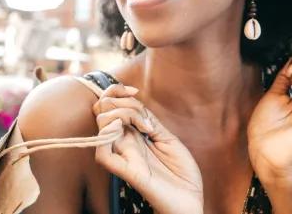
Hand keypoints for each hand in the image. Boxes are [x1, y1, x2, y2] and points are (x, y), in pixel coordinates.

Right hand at [93, 84, 203, 213]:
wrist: (190, 200)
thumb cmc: (180, 173)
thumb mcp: (168, 139)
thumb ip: (150, 121)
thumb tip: (135, 103)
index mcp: (132, 133)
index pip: (109, 105)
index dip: (116, 91)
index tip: (134, 90)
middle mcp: (124, 142)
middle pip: (102, 109)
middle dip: (119, 99)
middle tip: (142, 114)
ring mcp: (124, 155)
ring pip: (102, 124)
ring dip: (121, 113)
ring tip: (143, 125)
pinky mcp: (127, 172)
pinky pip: (103, 155)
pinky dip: (107, 136)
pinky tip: (125, 131)